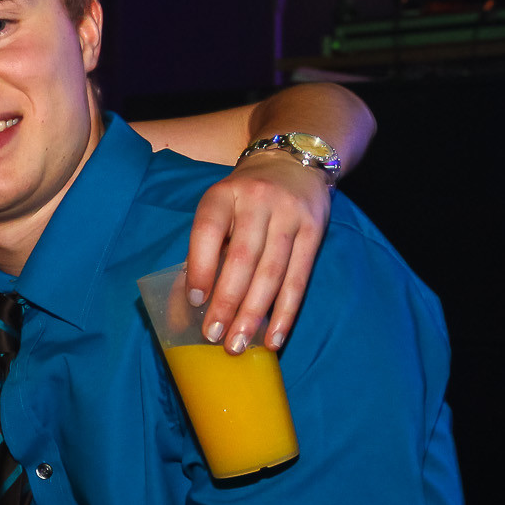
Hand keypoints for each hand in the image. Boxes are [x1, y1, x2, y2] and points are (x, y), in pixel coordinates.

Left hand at [184, 150, 329, 354]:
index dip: (201, 268)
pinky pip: (299, 278)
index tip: (195, 302)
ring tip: (238, 345)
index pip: (208, 232)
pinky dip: (285, 312)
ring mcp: (290, 215)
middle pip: (243, 259)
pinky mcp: (315, 230)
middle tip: (213, 337)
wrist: (294, 159)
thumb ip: (206, 247)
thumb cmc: (244, 196)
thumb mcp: (220, 206)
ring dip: (254, 314)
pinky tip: (273, 338)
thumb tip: (189, 303)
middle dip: (227, 302)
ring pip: (272, 273)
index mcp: (224, 195)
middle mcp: (258, 202)